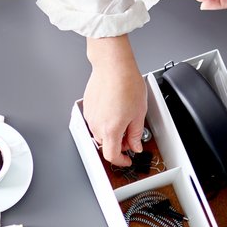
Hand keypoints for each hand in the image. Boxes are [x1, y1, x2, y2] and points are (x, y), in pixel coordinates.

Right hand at [83, 35, 146, 166]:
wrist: (113, 65)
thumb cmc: (126, 83)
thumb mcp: (139, 112)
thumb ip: (135, 133)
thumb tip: (135, 145)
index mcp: (111, 129)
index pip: (112, 155)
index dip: (121, 161)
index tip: (127, 159)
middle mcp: (97, 125)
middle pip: (106, 144)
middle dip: (119, 144)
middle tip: (130, 135)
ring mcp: (90, 116)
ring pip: (100, 133)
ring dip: (112, 132)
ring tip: (124, 118)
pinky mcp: (87, 107)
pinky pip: (96, 121)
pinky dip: (105, 121)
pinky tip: (115, 109)